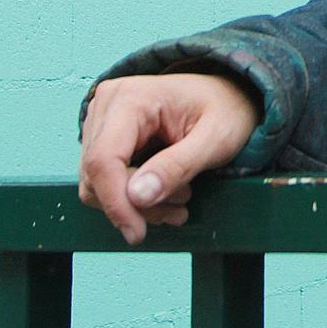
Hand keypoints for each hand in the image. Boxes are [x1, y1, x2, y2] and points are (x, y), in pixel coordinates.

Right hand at [79, 73, 259, 245]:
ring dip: (135, 205)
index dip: (116, 202)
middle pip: (97, 175)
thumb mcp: (215, 138)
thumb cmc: (226, 109)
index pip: (103, 159)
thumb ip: (178, 166)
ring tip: (178, 200)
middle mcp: (109, 105)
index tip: (137, 232)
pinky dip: (132, 198)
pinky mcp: (106, 138)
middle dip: (135, 205)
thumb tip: (137, 197)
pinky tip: (164, 196)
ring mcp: (103, 120)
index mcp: (132, 97)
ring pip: (97, 184)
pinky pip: (104, 181)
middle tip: (180, 207)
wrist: (229, 96)